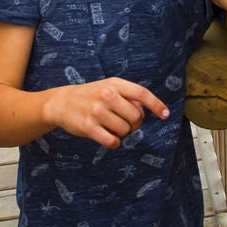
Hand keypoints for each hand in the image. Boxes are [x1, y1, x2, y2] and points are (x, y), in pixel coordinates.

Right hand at [43, 78, 169, 147]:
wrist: (61, 102)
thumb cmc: (91, 95)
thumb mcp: (109, 87)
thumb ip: (127, 95)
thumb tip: (144, 111)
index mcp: (114, 84)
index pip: (142, 93)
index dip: (156, 105)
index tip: (165, 115)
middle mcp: (107, 96)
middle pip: (136, 117)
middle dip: (134, 123)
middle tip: (124, 122)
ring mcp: (97, 111)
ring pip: (125, 131)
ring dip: (121, 133)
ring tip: (110, 127)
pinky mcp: (89, 127)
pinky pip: (112, 141)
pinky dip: (113, 142)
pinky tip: (107, 137)